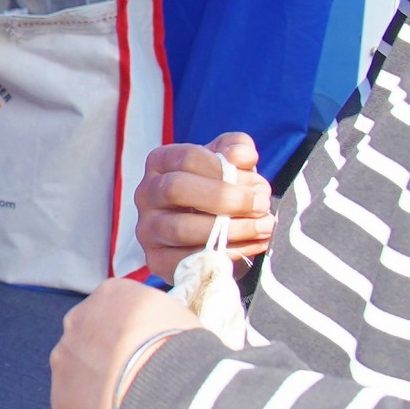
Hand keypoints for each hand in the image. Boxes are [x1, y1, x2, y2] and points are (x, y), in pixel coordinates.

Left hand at [50, 277, 194, 408]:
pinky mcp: (60, 400)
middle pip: (86, 340)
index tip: (140, 353)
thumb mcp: (174, 316)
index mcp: (109, 295)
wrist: (165, 386)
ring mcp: (63, 360)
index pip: (111, 311)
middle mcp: (76, 321)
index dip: (126, 336)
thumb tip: (153, 340)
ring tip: (123, 405)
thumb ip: (152, 322)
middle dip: (103, 359)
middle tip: (130, 380)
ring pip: (75, 375)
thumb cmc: (180, 348)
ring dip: (92, 388)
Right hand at [136, 135, 272, 271]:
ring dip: (231, 229)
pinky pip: (188, 259)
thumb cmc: (220, 190)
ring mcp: (148, 229)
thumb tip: (241, 155)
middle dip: (225, 198)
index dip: (224, 169)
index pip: (187, 158)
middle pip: (176, 188)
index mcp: (161, 163)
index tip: (256, 183)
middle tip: (261, 204)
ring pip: (181, 228)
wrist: (215, 232)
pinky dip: (227, 253)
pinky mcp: (158, 260)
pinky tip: (253, 245)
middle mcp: (146, 194)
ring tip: (263, 226)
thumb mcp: (231, 162)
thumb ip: (238, 148)